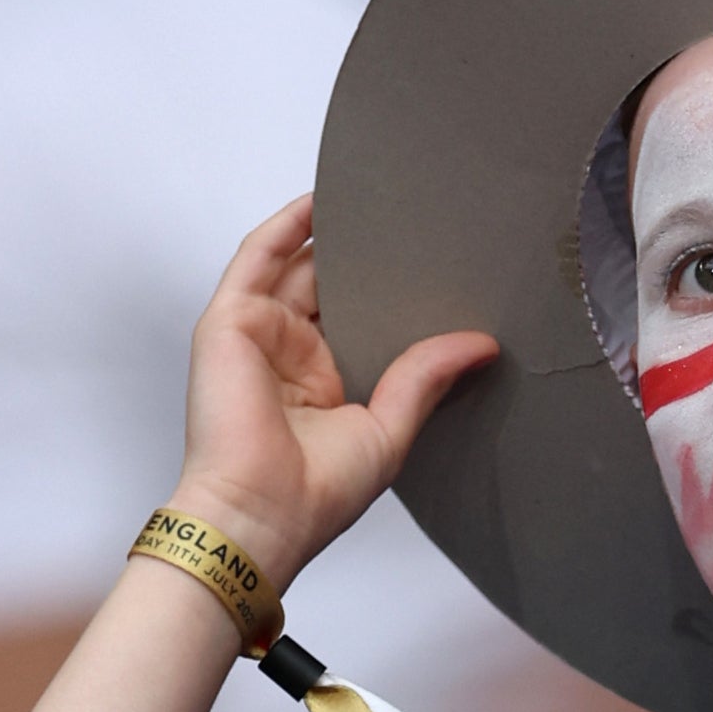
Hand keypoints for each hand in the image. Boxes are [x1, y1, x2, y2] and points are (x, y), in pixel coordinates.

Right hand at [169, 195, 497, 586]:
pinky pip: (258, 258)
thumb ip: (426, 378)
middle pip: (327, 286)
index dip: (390, 291)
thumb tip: (481, 345)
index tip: (434, 266)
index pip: (358, 319)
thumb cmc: (313, 495)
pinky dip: (285, 226)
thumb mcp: (389, 429)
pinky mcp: (230, 321)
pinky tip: (319, 200)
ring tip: (370, 196)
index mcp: (322, 383)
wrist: (262, 514)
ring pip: (294, 266)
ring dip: (325, 231)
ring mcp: (258, 335)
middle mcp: (289, 356)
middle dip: (364, 254)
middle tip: (409, 222)